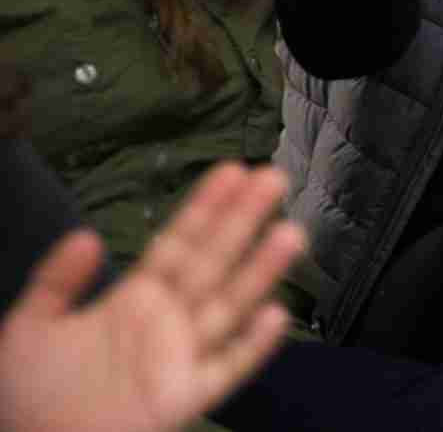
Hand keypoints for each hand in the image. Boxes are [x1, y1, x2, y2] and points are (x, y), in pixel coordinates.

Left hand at [0, 163, 302, 431]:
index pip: (178, 244)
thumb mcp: (28, 328)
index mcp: (134, 301)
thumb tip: (87, 235)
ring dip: (260, 271)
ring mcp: (180, 358)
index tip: (232, 171)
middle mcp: (166, 322)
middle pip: (212, 262)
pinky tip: (277, 315)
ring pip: (229, 306)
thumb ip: (56, 280)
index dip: (205, 208)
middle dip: (243, 220)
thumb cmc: (26, 397)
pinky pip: (227, 368)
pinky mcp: (185, 397)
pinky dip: (253, 346)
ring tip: (291, 233)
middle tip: (273, 179)